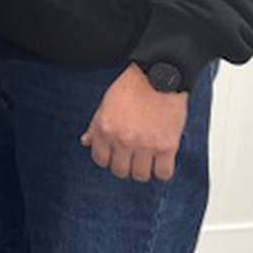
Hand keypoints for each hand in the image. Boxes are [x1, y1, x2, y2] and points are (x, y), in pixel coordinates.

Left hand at [80, 64, 187, 181]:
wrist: (159, 76)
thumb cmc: (132, 87)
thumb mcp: (106, 104)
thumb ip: (95, 126)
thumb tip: (86, 142)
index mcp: (105, 129)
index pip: (100, 160)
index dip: (108, 158)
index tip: (115, 155)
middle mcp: (123, 140)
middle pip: (119, 171)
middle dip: (124, 166)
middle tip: (131, 157)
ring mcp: (145, 145)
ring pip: (140, 175)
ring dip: (142, 170)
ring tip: (146, 159)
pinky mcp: (166, 147)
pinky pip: (163, 174)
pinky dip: (162, 171)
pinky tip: (161, 162)